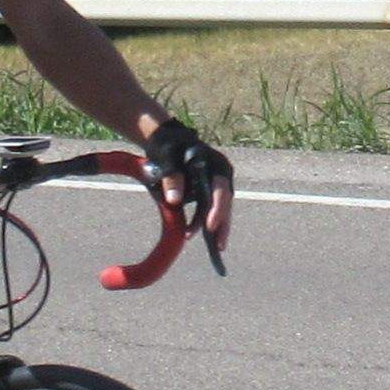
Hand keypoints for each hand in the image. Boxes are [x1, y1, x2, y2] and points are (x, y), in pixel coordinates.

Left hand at [143, 120, 233, 262]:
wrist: (165, 140)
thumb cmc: (168, 146)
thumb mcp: (167, 157)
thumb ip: (171, 176)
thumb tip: (174, 200)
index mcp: (215, 163)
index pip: (221, 188)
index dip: (217, 208)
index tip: (210, 226)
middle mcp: (220, 174)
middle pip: (224, 202)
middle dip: (222, 224)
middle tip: (219, 246)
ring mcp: (214, 183)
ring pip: (218, 209)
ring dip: (213, 228)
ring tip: (213, 249)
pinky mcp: (206, 191)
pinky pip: (206, 209)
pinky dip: (200, 222)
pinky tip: (191, 234)